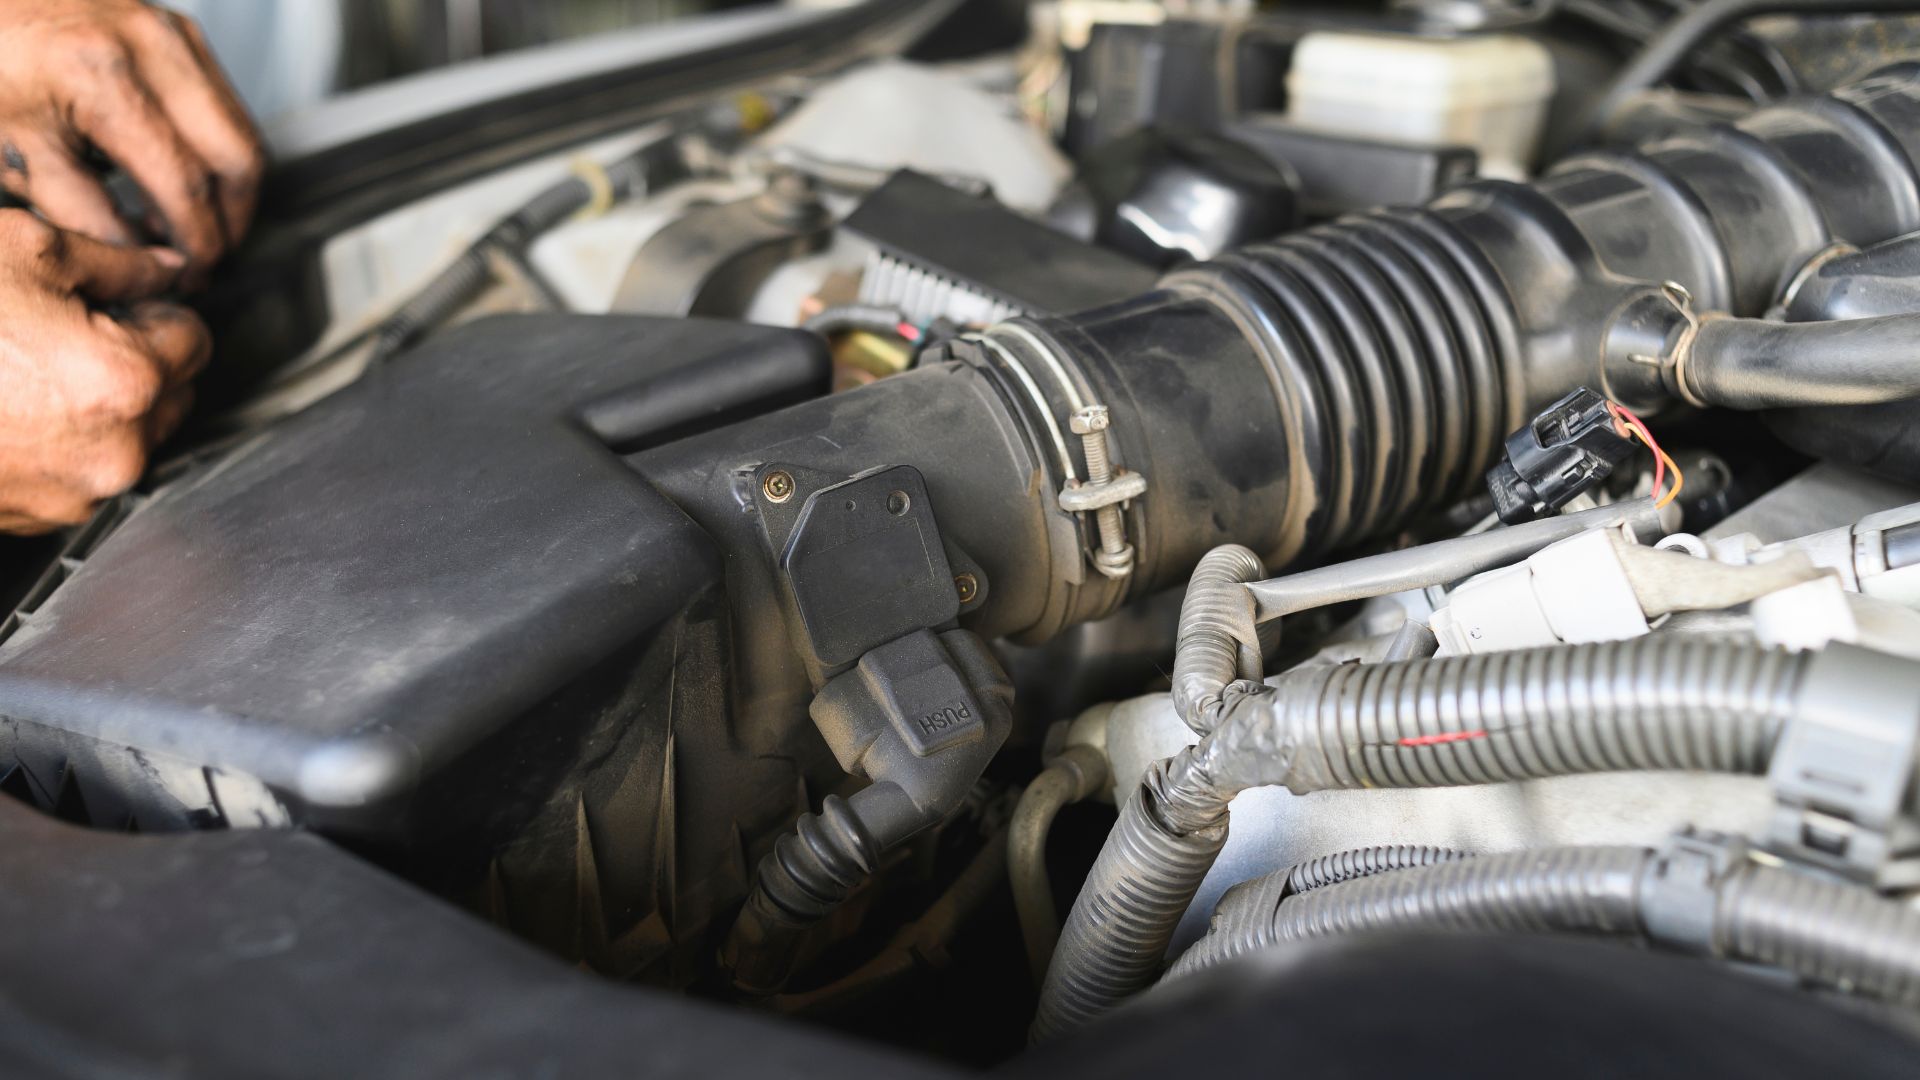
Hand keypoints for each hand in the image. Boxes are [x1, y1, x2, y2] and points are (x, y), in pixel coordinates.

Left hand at [0, 0, 263, 273]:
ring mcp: (174, 33)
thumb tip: (148, 265)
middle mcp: (151, 46)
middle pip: (239, 159)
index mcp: (101, 77)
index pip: (185, 183)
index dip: (197, 244)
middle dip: (231, 222)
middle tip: (204, 259)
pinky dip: (215, 155)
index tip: (190, 277)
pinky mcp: (182, 33)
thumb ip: (88, 219)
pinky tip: (178, 179)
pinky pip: (227, 109)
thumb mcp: (21, 159)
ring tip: (186, 223)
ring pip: (244, 134)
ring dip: (230, 191)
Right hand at [0, 211, 206, 533]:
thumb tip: (164, 266)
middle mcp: (114, 448)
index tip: (124, 298)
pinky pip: (82, 468)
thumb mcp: (26, 250)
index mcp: (125, 380)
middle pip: (172, 391)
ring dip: (105, 402)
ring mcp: (74, 491)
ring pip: (131, 434)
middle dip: (138, 356)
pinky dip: (66, 438)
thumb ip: (117, 261)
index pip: (194, 337)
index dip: (157, 309)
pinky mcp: (39, 515)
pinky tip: (14, 403)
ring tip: (34, 365)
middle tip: (71, 327)